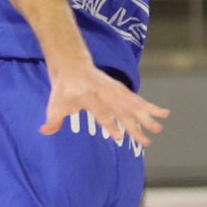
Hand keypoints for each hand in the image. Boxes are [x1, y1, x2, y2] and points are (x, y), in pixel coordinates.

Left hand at [39, 60, 167, 148]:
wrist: (73, 65)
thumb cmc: (64, 88)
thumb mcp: (55, 103)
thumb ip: (52, 120)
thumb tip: (43, 132)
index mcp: (89, 96)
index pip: (101, 112)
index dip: (110, 125)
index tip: (119, 138)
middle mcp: (105, 93)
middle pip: (122, 111)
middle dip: (134, 126)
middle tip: (146, 141)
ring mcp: (115, 90)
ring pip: (134, 105)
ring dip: (147, 117)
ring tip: (159, 129)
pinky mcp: (121, 89)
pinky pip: (138, 99)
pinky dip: (150, 106)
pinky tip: (163, 113)